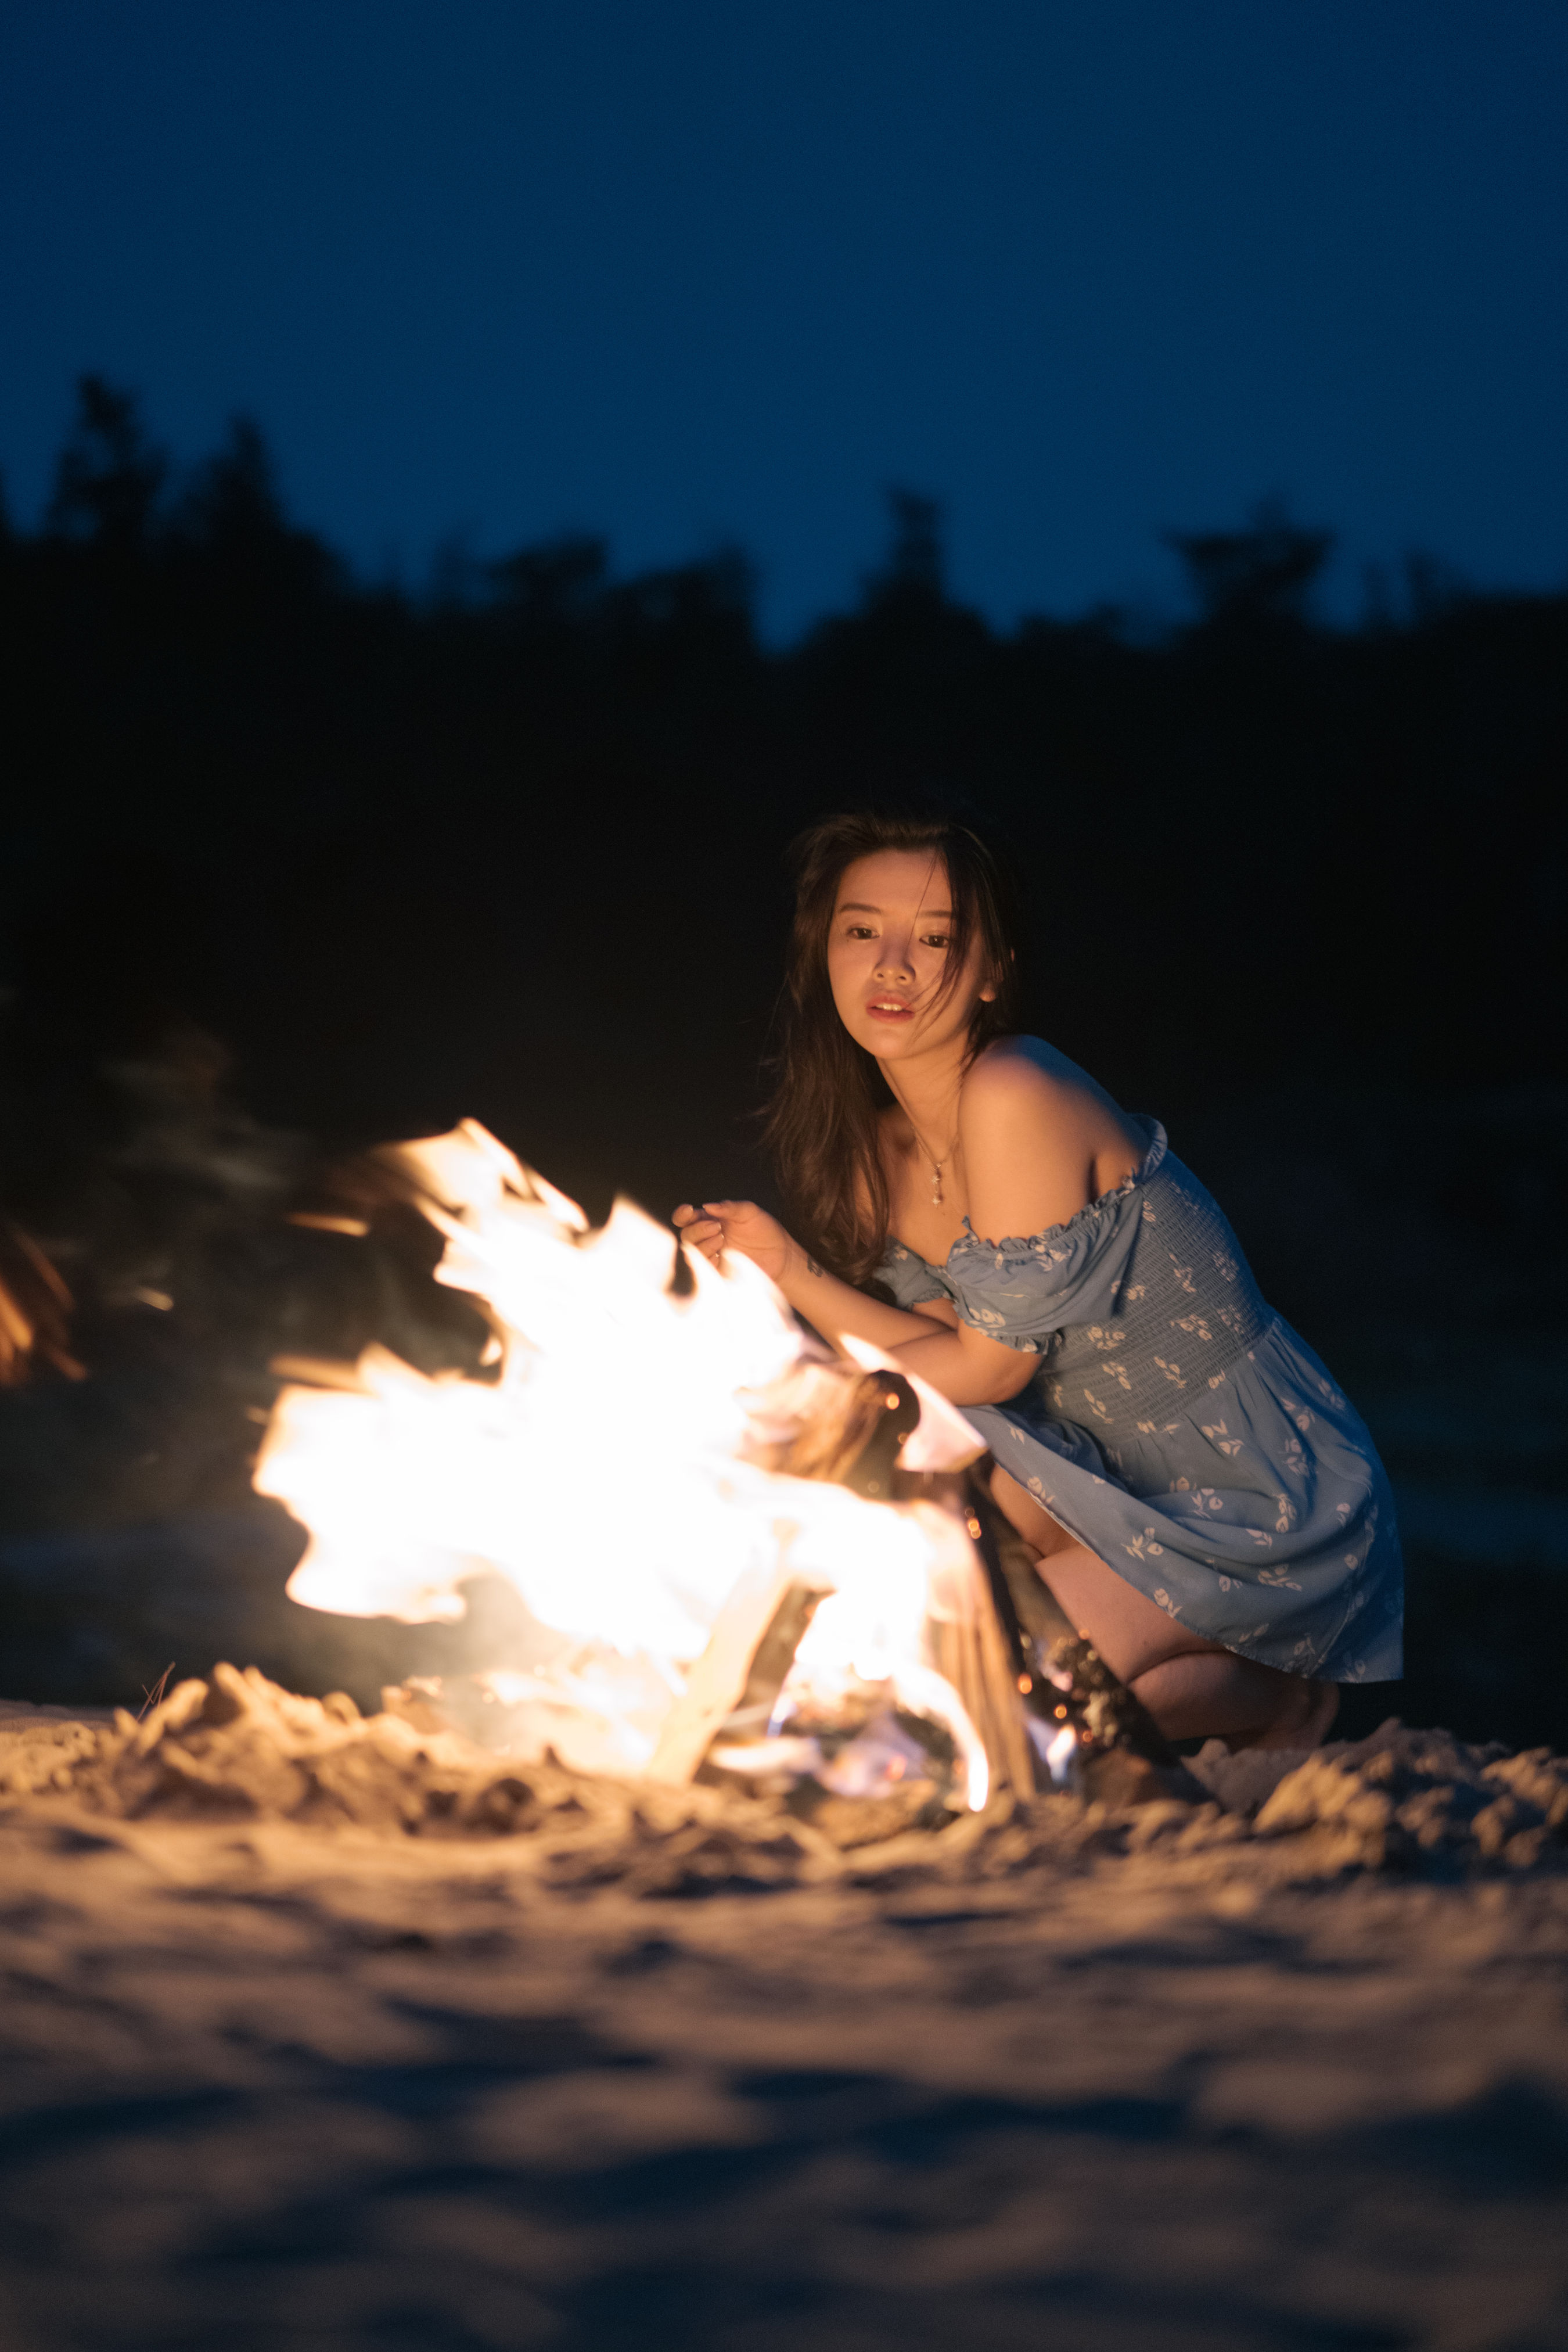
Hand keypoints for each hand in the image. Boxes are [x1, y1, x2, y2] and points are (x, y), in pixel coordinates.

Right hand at [672, 1199, 796, 1285]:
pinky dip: (707, 1260)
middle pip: (686, 1234)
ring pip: (692, 1251)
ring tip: (722, 1240)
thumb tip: (707, 1206)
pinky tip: (720, 1255)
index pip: (687, 1218)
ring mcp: (713, 1255)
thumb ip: (730, 1207)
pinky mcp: (718, 1271)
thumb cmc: (765, 1230)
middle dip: (698, 1229)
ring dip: (703, 1244)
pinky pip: (703, 1268)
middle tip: (717, 1228)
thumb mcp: (750, 1212)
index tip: (690, 1210)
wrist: (781, 1256)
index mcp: (711, 1220)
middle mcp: (708, 1238)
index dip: (682, 1214)